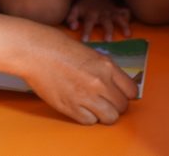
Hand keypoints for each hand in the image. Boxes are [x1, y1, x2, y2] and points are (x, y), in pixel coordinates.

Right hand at [23, 32, 138, 124]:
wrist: (36, 51)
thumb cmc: (60, 48)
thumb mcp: (92, 54)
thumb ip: (105, 70)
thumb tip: (115, 84)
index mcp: (107, 66)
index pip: (132, 90)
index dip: (126, 94)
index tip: (120, 94)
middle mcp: (100, 82)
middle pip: (122, 106)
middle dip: (116, 106)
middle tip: (106, 101)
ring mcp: (86, 96)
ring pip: (109, 118)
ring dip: (104, 114)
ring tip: (95, 107)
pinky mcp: (70, 107)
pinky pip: (89, 121)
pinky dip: (87, 117)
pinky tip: (80, 107)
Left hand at [66, 0, 130, 41]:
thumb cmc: (83, 6)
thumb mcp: (74, 10)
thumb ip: (71, 19)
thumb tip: (74, 28)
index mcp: (91, 14)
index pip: (88, 23)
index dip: (86, 31)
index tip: (85, 40)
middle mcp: (103, 13)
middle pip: (106, 22)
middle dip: (108, 31)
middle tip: (109, 41)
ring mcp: (112, 11)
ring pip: (119, 17)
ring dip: (124, 25)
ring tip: (128, 34)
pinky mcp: (118, 10)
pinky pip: (126, 12)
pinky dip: (129, 17)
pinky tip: (131, 24)